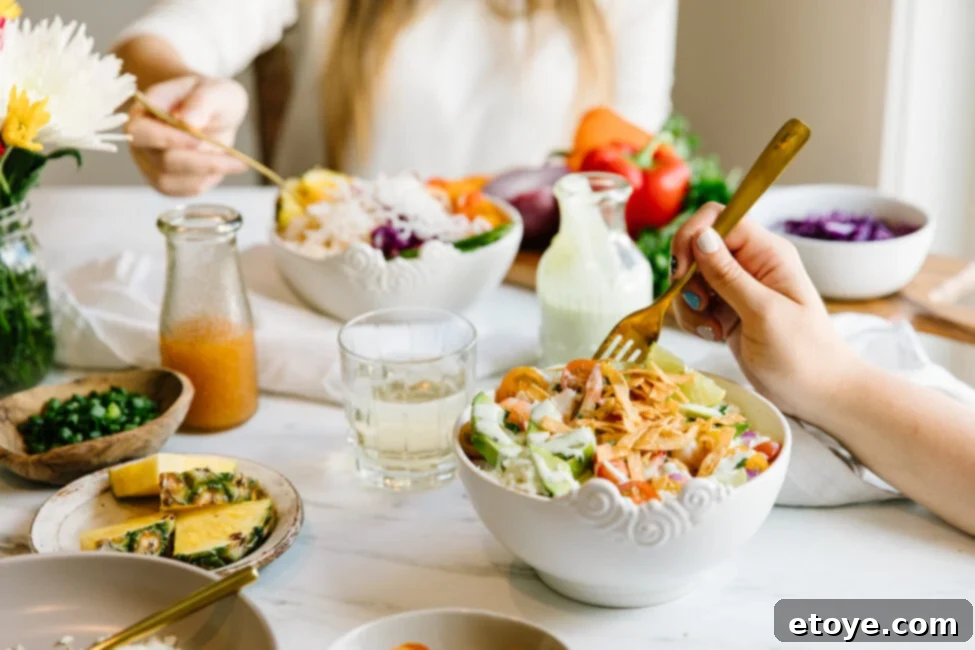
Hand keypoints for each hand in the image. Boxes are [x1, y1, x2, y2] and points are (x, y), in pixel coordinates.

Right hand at [126, 76, 249, 195]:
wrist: (214, 113)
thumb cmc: (211, 98)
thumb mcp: (215, 90)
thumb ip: (201, 102)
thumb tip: (187, 122)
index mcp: (142, 113)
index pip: (141, 132)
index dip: (168, 139)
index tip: (198, 138)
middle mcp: (140, 142)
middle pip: (162, 162)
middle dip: (201, 161)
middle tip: (234, 157)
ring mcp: (150, 165)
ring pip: (175, 181)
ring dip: (209, 172)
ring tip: (235, 159)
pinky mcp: (167, 182)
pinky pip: (186, 189)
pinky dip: (209, 179)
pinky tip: (223, 165)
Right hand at [670, 203, 861, 417]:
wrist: (818, 394)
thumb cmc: (803, 355)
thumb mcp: (764, 314)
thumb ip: (729, 275)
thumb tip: (700, 235)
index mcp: (767, 252)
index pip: (719, 217)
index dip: (692, 237)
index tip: (683, 273)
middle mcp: (751, 263)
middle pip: (698, 246)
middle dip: (687, 277)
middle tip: (699, 306)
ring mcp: (738, 287)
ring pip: (692, 277)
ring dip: (688, 302)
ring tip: (710, 329)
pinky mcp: (728, 309)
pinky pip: (696, 302)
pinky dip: (694, 318)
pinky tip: (713, 335)